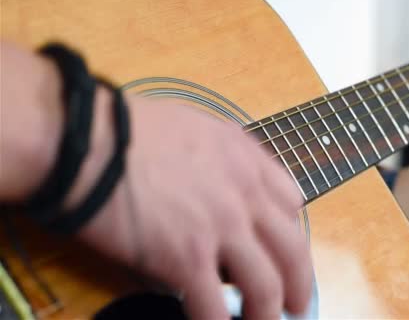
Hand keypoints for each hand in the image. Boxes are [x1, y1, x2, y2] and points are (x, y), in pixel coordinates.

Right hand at [77, 99, 312, 318]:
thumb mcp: (194, 127)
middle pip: (292, 249)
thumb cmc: (129, 130)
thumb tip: (223, 185)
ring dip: (269, 313)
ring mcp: (221, 228)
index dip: (288, 230)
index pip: (291, 202)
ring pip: (266, 285)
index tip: (279, 248)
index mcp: (246, 160)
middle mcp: (244, 195)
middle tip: (296, 303)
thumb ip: (222, 157)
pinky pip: (215, 307)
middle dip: (300, 282)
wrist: (88, 143)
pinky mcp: (187, 258)